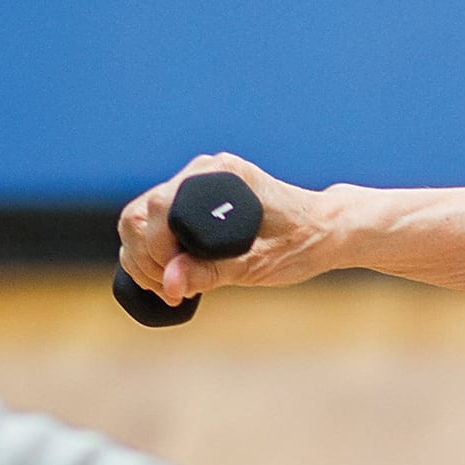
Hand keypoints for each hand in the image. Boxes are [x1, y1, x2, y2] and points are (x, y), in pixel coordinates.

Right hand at [115, 152, 345, 313]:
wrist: (324, 230)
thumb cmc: (299, 244)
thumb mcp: (255, 266)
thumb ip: (209, 273)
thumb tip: (169, 285)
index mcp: (219, 176)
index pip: (156, 210)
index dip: (155, 254)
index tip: (175, 287)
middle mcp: (202, 173)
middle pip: (140, 213)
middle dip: (145, 259)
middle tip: (173, 291)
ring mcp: (195, 183)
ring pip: (140, 218)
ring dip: (145, 258)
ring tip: (174, 286)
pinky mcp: (193, 200)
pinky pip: (154, 223)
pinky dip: (153, 251)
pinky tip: (173, 273)